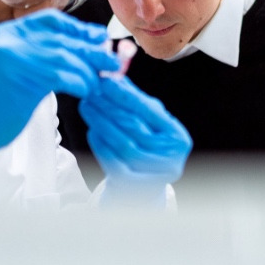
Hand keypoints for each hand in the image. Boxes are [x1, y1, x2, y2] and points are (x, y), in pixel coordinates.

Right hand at [0, 11, 117, 180]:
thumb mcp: (16, 70)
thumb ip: (42, 57)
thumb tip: (82, 50)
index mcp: (7, 33)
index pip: (50, 20)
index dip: (78, 29)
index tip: (99, 38)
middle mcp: (8, 39)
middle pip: (61, 37)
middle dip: (91, 49)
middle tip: (113, 60)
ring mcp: (11, 55)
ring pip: (63, 55)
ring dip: (88, 68)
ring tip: (101, 80)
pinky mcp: (18, 76)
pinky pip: (59, 73)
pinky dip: (78, 80)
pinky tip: (86, 89)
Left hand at [79, 75, 190, 204]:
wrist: (141, 189)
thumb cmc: (146, 148)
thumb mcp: (148, 124)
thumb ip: (135, 101)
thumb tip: (115, 75)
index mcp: (177, 137)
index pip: (150, 111)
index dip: (126, 94)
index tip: (106, 80)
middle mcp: (170, 157)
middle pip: (135, 127)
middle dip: (110, 106)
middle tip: (90, 92)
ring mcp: (153, 174)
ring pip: (123, 143)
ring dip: (101, 122)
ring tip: (87, 107)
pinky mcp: (134, 185)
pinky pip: (113, 161)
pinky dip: (100, 144)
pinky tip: (92, 130)